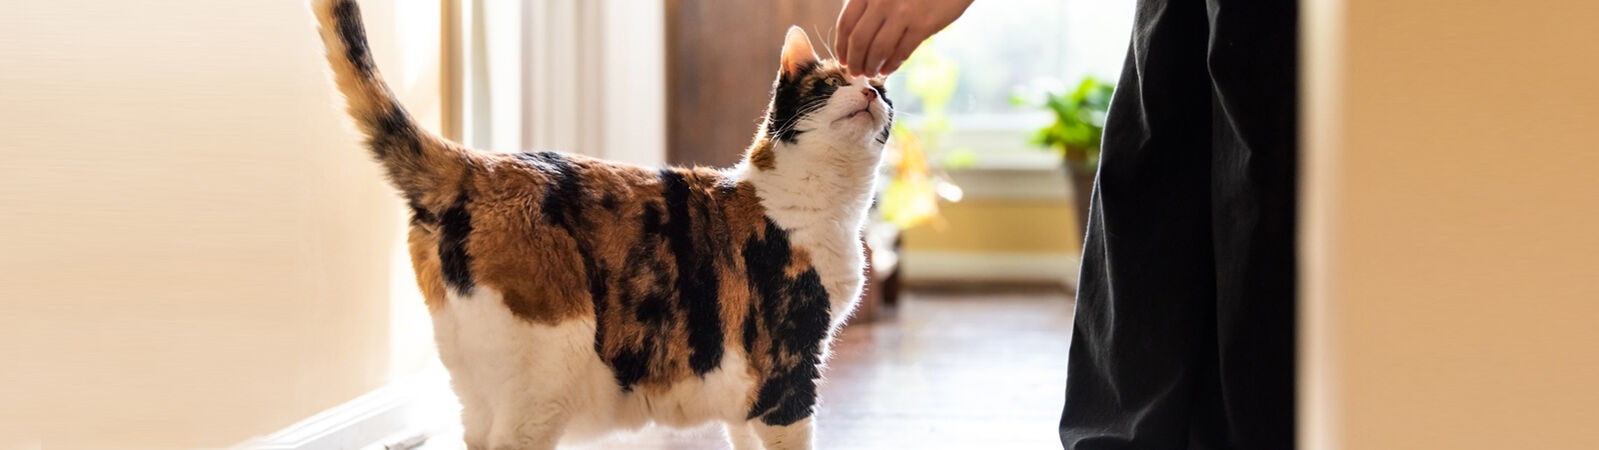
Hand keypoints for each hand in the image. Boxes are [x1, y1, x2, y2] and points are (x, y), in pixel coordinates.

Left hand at [833, 0, 974, 76]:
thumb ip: (871, 5)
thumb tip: (855, 39)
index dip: (841, 46)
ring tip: (871, 74)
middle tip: (855, 72)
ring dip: (871, 66)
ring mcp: (903, 13)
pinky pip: (902, 52)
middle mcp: (881, 0)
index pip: (846, 24)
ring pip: (878, 50)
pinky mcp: (923, 24)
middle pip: (859, 40)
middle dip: (855, 61)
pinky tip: (888, 70)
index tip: (843, 59)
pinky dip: (891, 65)